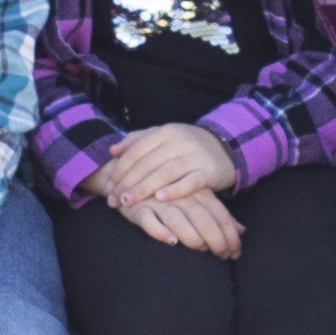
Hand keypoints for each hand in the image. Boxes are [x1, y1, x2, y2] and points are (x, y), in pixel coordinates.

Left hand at [93, 122, 240, 207]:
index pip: (136, 150)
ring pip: (164, 173)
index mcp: (165, 132)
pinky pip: (190, 182)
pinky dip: (174, 190)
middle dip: (127, 183)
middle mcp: (179, 141)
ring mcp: (194, 156)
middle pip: (147, 163)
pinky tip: (160, 198)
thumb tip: (113, 150)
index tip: (109, 186)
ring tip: (128, 202)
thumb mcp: (164, 137)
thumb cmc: (187, 146)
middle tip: (114, 199)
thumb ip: (138, 140)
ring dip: (143, 188)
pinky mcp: (208, 171)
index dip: (120, 169)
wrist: (226, 147)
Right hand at [117, 185, 246, 257]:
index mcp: (198, 192)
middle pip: (203, 218)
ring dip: (192, 237)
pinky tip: (171, 241)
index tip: (236, 253)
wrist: (131, 176)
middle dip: (216, 239)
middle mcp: (181, 196)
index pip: (219, 214)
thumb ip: (218, 215)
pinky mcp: (138, 208)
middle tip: (222, 256)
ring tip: (202, 249)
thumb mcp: (197, 199)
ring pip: (179, 220)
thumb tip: (242, 231)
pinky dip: (160, 231)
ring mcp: (158, 202)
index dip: (230, 235)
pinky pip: (149, 220)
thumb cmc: (170, 193)